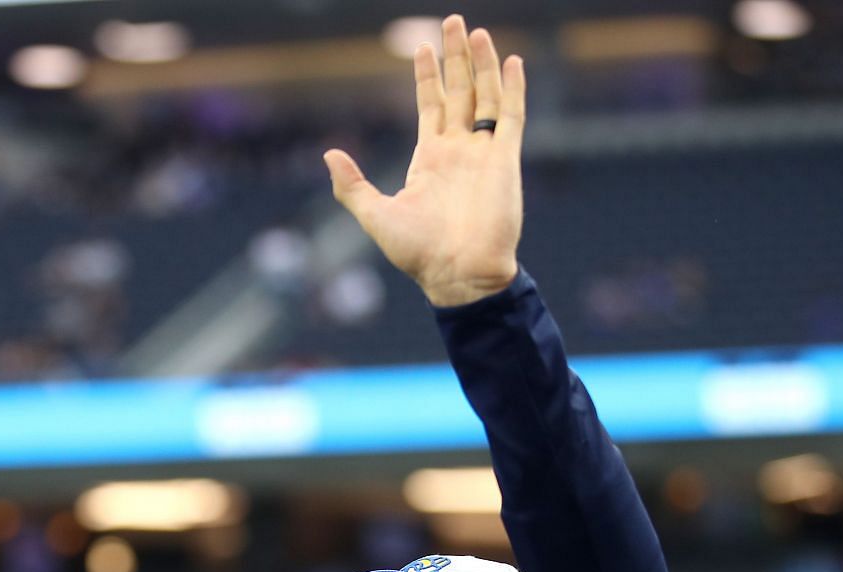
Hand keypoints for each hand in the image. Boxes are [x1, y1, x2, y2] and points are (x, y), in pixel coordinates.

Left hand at [325, 14, 525, 307]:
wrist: (458, 276)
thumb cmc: (418, 254)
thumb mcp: (376, 216)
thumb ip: (353, 186)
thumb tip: (329, 154)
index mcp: (430, 159)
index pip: (430, 105)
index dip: (426, 75)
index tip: (422, 45)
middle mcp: (459, 150)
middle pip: (459, 91)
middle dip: (456, 57)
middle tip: (453, 21)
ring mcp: (483, 153)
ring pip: (485, 96)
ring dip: (482, 63)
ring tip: (475, 31)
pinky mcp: (505, 160)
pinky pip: (511, 116)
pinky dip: (513, 89)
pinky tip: (512, 61)